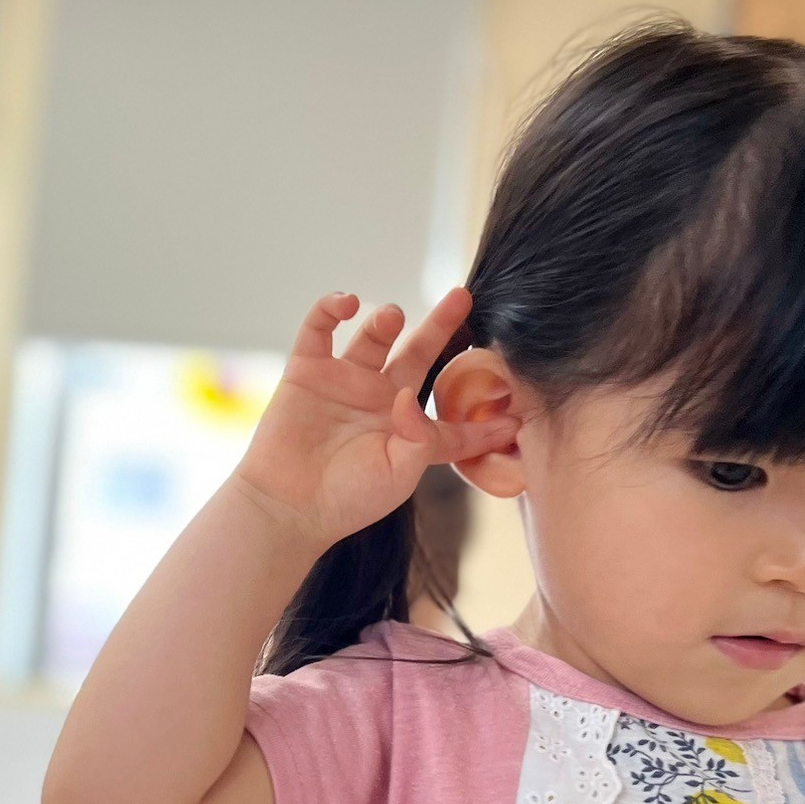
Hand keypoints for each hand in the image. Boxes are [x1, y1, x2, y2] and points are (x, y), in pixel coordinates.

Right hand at [233, 288, 512, 548]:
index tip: (516, 413)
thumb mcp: (397, 476)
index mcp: (407, 430)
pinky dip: (329, 308)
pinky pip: (319, 329)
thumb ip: (419, 438)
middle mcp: (380, 399)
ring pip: (372, 337)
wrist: (288, 506)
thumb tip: (408, 394)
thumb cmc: (346, 499)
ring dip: (386, 320)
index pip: (452, 421)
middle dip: (441, 326)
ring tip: (392, 317)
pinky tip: (346, 303)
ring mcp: (344, 382)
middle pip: (419, 354)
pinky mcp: (307, 372)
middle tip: (462, 297)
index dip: (482, 421)